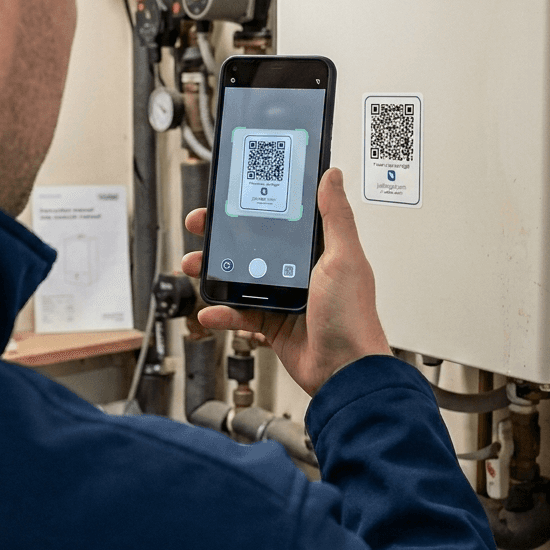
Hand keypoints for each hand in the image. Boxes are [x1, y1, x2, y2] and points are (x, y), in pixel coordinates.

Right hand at [181, 167, 390, 395]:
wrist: (346, 372)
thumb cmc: (353, 318)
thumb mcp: (344, 258)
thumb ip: (336, 216)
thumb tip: (332, 176)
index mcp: (319, 251)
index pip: (281, 220)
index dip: (254, 208)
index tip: (231, 199)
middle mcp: (301, 271)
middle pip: (254, 247)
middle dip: (223, 238)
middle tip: (201, 229)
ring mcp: (286, 298)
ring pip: (241, 278)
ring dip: (215, 272)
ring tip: (195, 267)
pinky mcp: (274, 324)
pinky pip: (241, 314)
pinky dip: (223, 313)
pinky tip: (210, 311)